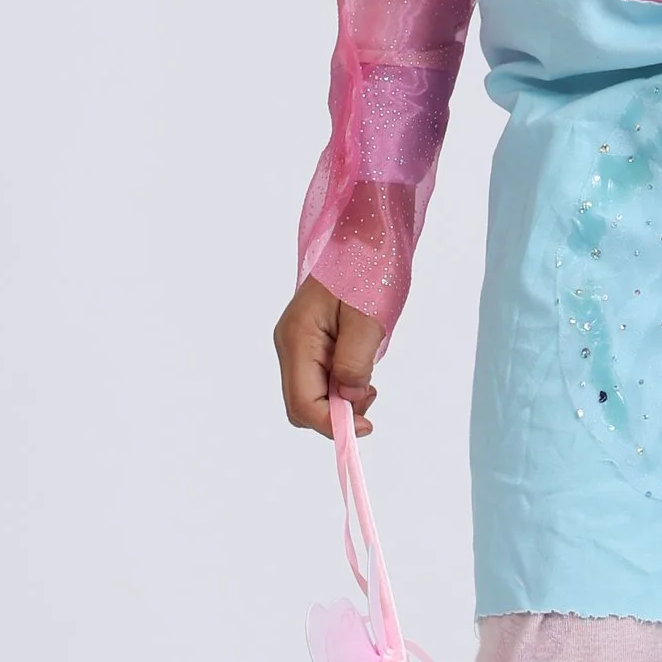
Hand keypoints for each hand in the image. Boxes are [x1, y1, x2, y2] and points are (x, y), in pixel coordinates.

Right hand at [275, 277, 384, 435]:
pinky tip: (361, 365)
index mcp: (297, 338)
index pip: (303, 403)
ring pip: (312, 393)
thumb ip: (354, 361)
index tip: (365, 427)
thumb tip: (348, 398)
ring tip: (369, 376)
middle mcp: (290, 344)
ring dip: (342, 398)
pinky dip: (342, 383)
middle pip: (303, 404)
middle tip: (371, 394)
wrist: (366, 233)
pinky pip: (322, 376)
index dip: (331, 424)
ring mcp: (299, 342)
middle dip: (336, 413)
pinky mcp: (312, 341)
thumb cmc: (367, 266)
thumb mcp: (366, 318)